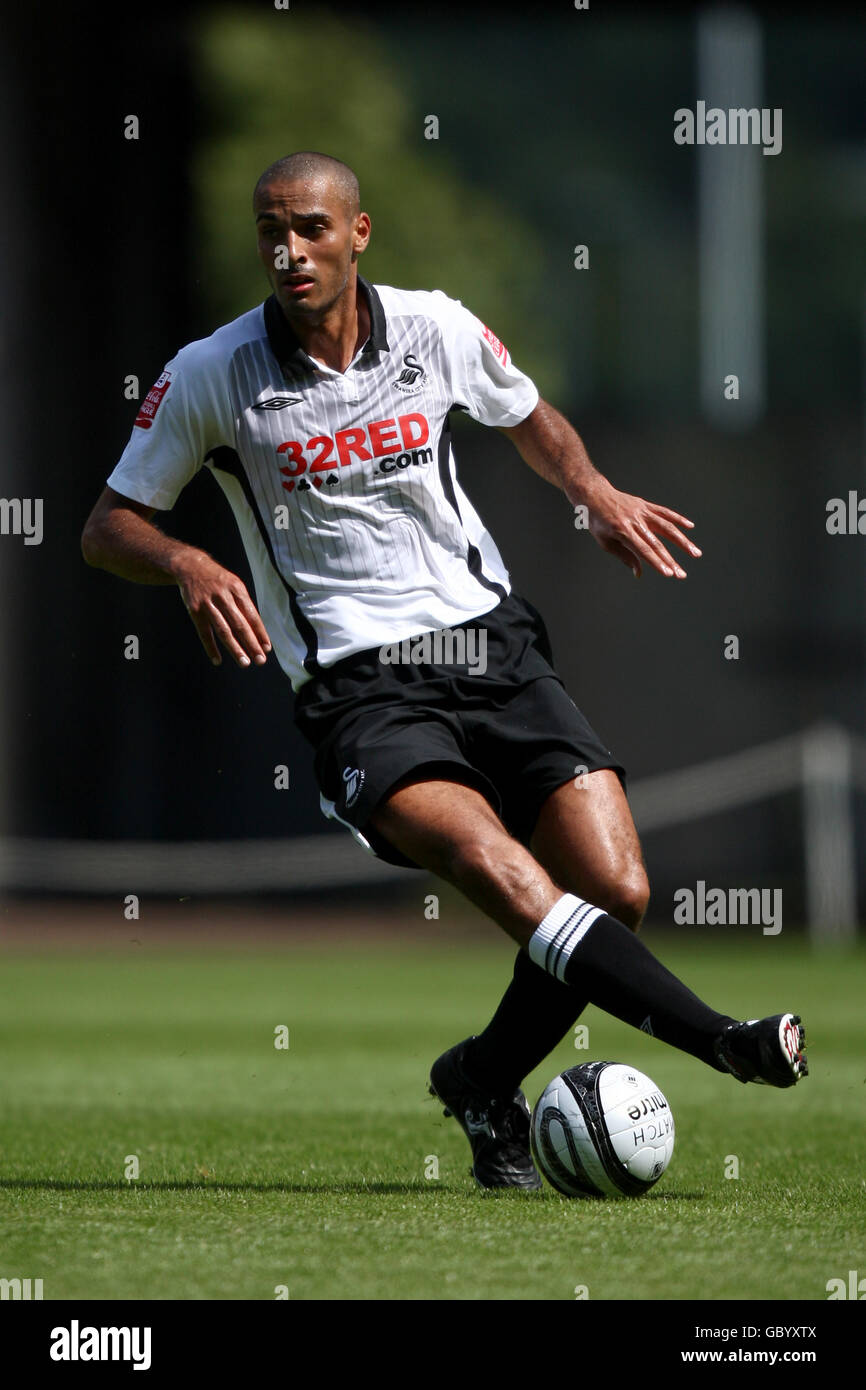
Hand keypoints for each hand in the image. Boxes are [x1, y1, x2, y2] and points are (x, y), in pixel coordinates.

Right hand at [174, 551, 271, 666]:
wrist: (191, 566)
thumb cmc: (218, 580)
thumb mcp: (234, 585)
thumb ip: (244, 606)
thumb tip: (257, 631)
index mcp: (237, 589)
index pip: (252, 615)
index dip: (260, 633)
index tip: (267, 648)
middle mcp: (223, 596)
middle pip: (240, 624)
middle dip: (251, 644)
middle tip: (260, 660)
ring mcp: (208, 603)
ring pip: (223, 630)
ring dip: (235, 648)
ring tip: (244, 663)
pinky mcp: (194, 610)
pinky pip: (204, 632)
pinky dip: (211, 647)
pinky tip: (217, 660)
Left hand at [586, 484, 700, 578]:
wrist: (595, 495)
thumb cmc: (598, 522)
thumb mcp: (606, 542)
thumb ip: (624, 556)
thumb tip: (639, 573)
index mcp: (623, 531)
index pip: (643, 550)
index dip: (657, 563)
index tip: (669, 574)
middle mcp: (635, 521)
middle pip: (657, 543)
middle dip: (671, 560)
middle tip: (682, 575)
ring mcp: (642, 511)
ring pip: (667, 527)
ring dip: (683, 541)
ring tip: (696, 553)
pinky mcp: (645, 505)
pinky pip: (664, 512)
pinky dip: (678, 519)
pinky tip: (690, 527)